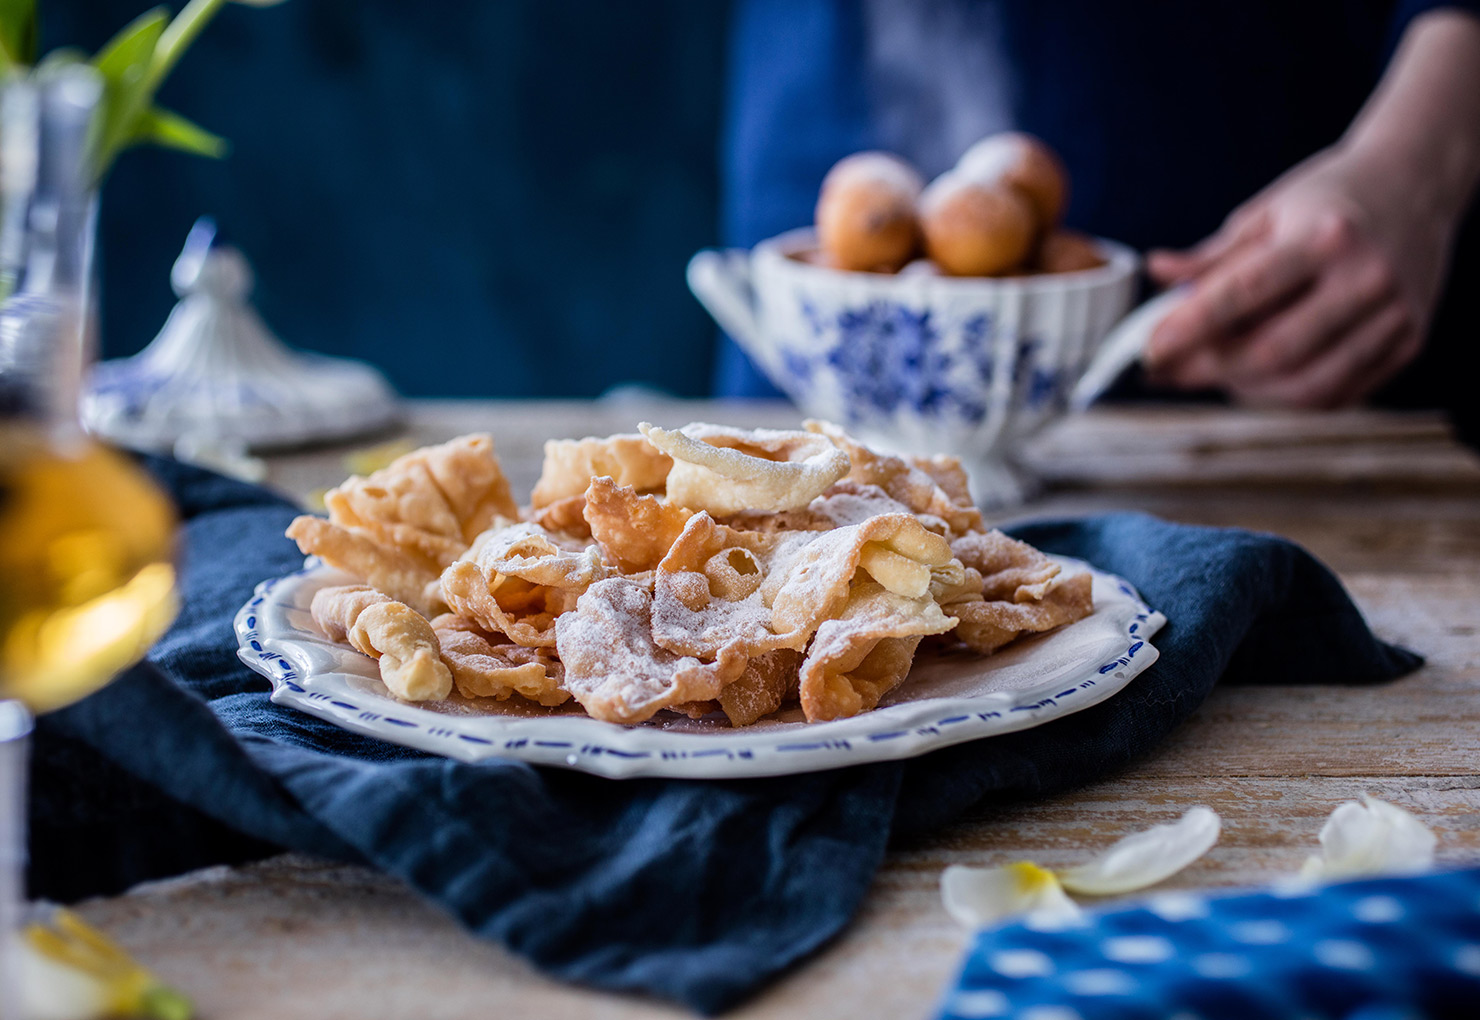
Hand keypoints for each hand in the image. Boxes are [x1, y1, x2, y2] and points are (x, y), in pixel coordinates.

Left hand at [1144, 144, 1454, 408]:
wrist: (1416, 183)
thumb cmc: (1329, 197)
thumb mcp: (1267, 211)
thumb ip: (1213, 255)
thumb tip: (1157, 273)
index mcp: (1327, 235)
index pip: (1243, 293)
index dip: (1189, 328)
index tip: (1149, 350)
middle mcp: (1367, 278)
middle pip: (1272, 352)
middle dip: (1208, 369)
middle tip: (1168, 370)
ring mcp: (1394, 315)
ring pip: (1305, 385)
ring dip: (1245, 390)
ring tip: (1212, 372)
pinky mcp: (1408, 342)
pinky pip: (1336, 394)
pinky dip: (1286, 396)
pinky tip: (1257, 379)